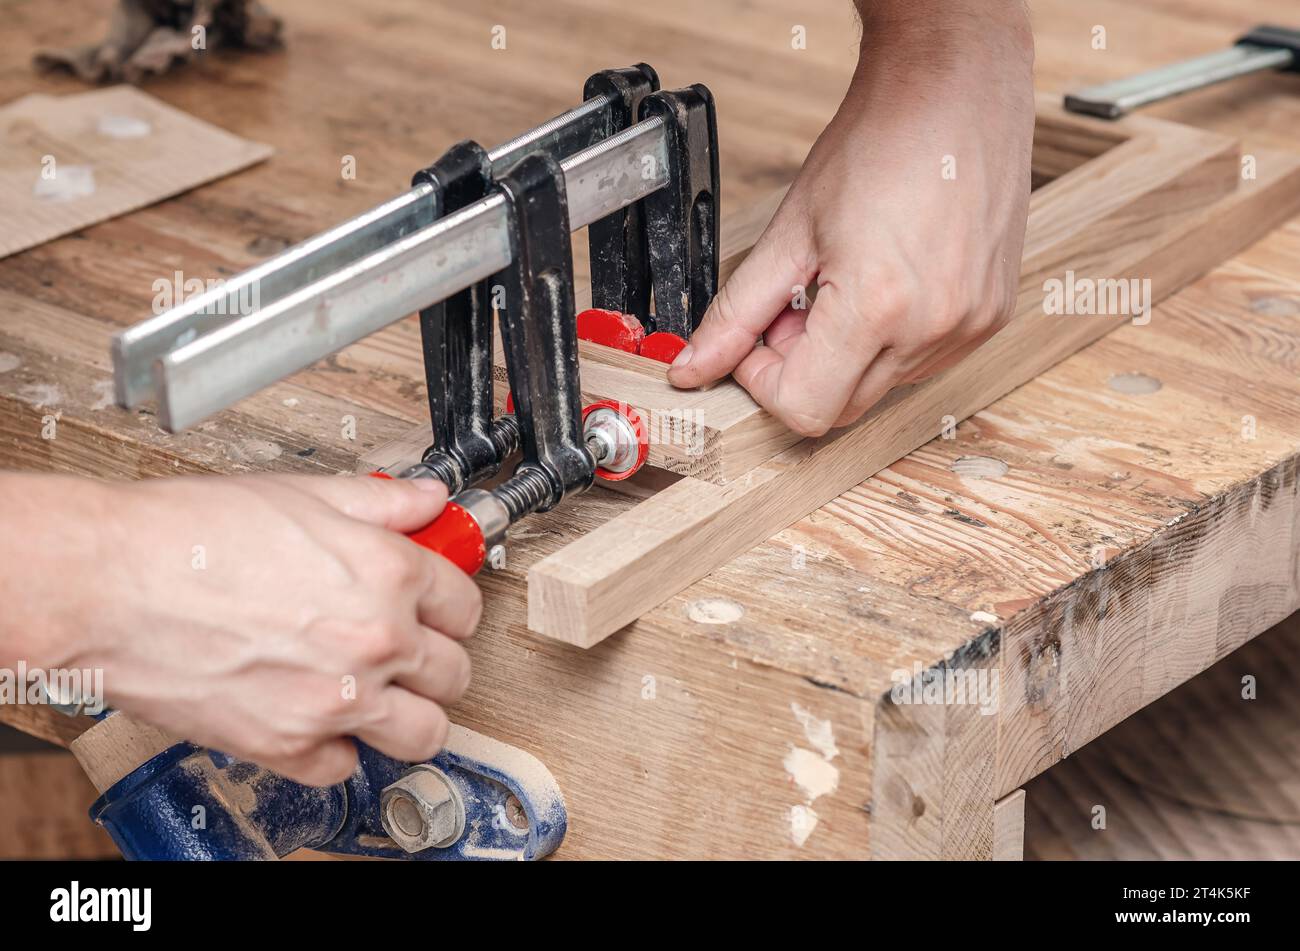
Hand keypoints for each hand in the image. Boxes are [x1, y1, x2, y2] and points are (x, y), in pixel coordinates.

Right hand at [3, 472, 480, 785]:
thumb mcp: (302, 494)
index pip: (465, 604)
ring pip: (423, 733)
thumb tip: (428, 499)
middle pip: (454, 672)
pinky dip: (337, 750)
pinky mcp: (286, 745)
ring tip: (385, 696)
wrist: (109, 585)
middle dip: (438, 659)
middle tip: (410, 648)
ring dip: (411, 716)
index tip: (436, 606)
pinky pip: (344, 767)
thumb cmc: (189, 535)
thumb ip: (382, 502)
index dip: (450, 602)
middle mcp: (376, 643)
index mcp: (389, 576)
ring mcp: (336, 700)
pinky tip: (321, 720)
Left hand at [668, 2, 1034, 435]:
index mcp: (878, 307)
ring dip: (847, 353)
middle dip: (803, 366)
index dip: (765, 380)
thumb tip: (693, 365)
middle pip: (840, 406)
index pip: (804, 408)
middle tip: (797, 303)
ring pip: (880, 388)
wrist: (956, 88)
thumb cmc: (879, 141)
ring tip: (846, 280)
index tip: (758, 338)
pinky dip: (890, 340)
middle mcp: (934, 327)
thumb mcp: (789, 232)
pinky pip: (921, 362)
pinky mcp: (990, 317)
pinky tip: (887, 282)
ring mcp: (970, 326)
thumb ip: (736, 312)